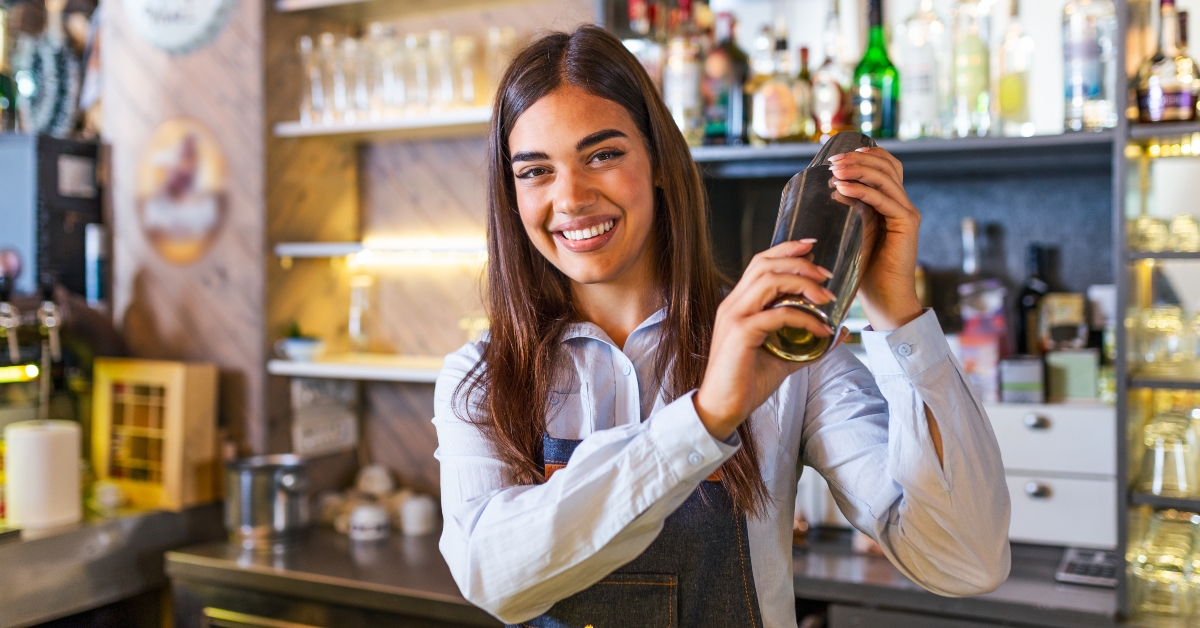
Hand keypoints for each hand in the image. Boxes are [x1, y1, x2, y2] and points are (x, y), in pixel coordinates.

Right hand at [694, 241, 848, 439]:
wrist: (722, 408)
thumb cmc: (746, 382)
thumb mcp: (783, 356)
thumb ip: (807, 342)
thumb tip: (838, 332)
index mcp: (738, 304)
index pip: (760, 263)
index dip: (786, 249)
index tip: (811, 246)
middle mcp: (733, 304)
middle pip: (765, 264)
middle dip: (799, 262)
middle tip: (826, 274)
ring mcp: (734, 316)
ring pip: (769, 280)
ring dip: (803, 283)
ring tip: (826, 297)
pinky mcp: (741, 333)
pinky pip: (778, 314)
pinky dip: (804, 318)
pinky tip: (822, 330)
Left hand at [827, 147, 923, 330]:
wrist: (883, 298)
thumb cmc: (865, 270)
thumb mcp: (854, 233)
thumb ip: (850, 211)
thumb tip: (830, 188)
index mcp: (892, 203)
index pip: (887, 166)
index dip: (866, 154)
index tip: (838, 156)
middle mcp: (903, 204)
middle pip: (887, 166)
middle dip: (858, 159)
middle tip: (833, 162)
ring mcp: (907, 213)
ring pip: (886, 178)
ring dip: (858, 170)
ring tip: (835, 171)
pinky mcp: (907, 224)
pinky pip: (883, 200)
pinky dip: (862, 191)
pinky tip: (842, 189)